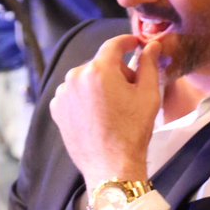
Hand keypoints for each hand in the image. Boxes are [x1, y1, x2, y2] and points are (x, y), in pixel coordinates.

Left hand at [50, 35, 162, 192]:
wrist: (111, 167)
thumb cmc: (132, 132)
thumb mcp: (148, 95)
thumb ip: (149, 64)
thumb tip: (152, 45)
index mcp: (99, 70)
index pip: (113, 45)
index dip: (127, 42)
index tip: (135, 44)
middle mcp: (75, 77)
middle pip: (100, 64)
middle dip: (116, 72)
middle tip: (130, 91)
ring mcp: (63, 93)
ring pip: (86, 79)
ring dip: (100, 85)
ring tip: (113, 108)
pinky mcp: (57, 108)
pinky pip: (74, 94)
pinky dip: (85, 98)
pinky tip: (97, 115)